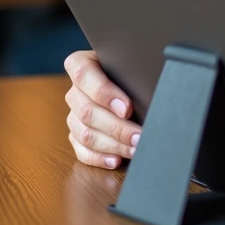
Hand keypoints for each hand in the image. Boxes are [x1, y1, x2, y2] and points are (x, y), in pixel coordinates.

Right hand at [64, 50, 141, 169]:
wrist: (130, 81)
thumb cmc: (133, 70)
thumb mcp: (132, 64)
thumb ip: (134, 72)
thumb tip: (151, 88)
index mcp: (82, 64)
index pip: (83, 75)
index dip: (103, 93)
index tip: (127, 107)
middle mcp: (75, 91)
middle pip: (87, 111)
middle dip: (116, 127)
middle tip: (139, 135)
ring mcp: (73, 114)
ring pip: (84, 134)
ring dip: (112, 144)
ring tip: (135, 148)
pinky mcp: (76, 135)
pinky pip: (81, 150)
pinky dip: (99, 157)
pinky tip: (116, 160)